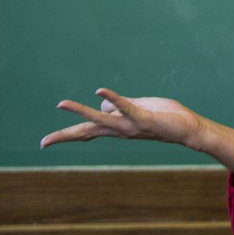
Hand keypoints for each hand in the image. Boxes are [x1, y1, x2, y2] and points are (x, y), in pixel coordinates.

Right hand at [42, 88, 202, 149]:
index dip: (68, 135)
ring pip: (101, 119)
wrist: (189, 128)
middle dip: (65, 136)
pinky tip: (99, 92)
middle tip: (43, 142)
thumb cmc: (166, 118)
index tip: (46, 142)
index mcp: (118, 127)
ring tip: (61, 104)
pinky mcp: (144, 118)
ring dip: (81, 111)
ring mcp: (131, 125)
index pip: (89, 131)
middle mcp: (121, 129)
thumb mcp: (138, 109)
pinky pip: (126, 107)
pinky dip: (113, 99)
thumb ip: (120, 107)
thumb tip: (101, 105)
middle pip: (88, 131)